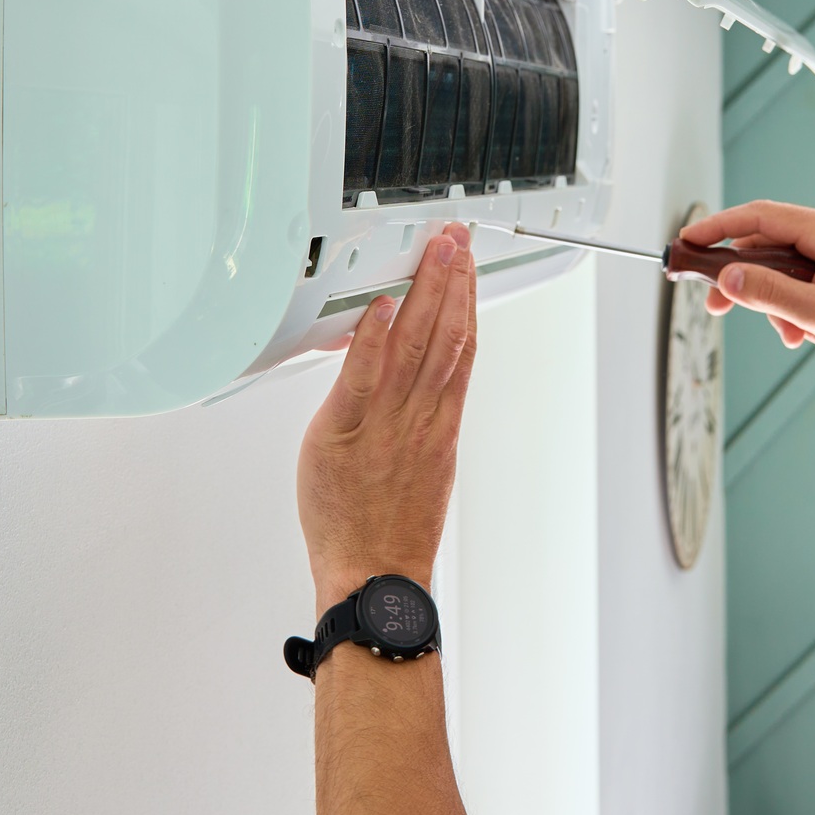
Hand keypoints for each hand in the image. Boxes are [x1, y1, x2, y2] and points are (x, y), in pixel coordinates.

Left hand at [297, 223, 476, 612]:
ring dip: (426, 293)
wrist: (377, 575)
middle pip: (446, 334)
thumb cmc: (393, 531)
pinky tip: (382, 307)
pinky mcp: (345, 434)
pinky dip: (373, 341)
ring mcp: (387, 423)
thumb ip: (418, 421)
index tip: (469, 266)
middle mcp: (420, 415)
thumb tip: (411, 390)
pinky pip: (361, 380)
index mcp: (440, 422)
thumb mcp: (422, 467)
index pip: (462, 346)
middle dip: (453, 280)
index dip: (468, 300)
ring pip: (416, 347)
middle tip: (457, 239)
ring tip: (435, 253)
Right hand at [680, 201, 814, 368]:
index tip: (687, 241)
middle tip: (718, 307)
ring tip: (795, 334)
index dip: (716, 227)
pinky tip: (810, 330)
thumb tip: (727, 279)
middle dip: (745, 282)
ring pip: (782, 265)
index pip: (756, 216)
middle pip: (765, 244)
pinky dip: (795, 302)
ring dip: (776, 302)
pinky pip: (801, 274)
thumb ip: (769, 294)